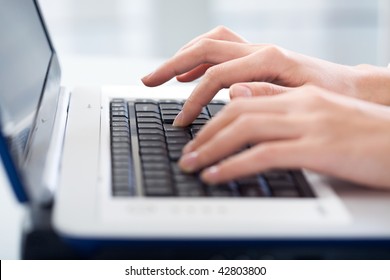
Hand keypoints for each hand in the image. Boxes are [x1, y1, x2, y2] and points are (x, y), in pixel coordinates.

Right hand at [142, 26, 389, 125]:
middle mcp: (260, 50)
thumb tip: (230, 94)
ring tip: (164, 75)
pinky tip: (190, 75)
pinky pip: (222, 52)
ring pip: (211, 44)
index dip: (193, 100)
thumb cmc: (331, 98)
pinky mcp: (256, 58)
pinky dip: (201, 60)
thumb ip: (267, 96)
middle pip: (205, 50)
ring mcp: (257, 52)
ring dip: (183, 56)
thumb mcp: (303, 103)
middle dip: (172, 65)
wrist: (350, 87)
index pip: (215, 77)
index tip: (181, 123)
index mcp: (269, 60)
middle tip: (148, 81)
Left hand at [178, 86, 389, 188]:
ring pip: (244, 129)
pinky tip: (217, 175)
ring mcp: (309, 124)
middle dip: (204, 134)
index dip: (212, 118)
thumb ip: (279, 104)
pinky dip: (235, 165)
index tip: (195, 135)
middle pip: (236, 112)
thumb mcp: (319, 114)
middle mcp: (300, 104)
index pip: (242, 99)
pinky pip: (264, 154)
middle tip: (186, 154)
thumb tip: (238, 95)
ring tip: (192, 165)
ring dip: (211, 149)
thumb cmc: (365, 134)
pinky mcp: (318, 148)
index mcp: (299, 96)